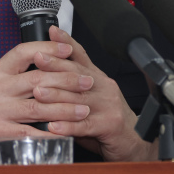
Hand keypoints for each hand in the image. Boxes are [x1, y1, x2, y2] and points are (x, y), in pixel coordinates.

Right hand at [0, 38, 95, 164]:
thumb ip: (13, 72)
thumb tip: (43, 59)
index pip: (23, 52)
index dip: (47, 48)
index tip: (68, 49)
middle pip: (38, 80)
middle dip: (68, 80)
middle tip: (87, 81)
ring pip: (39, 107)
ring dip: (66, 109)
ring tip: (84, 109)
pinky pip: (30, 133)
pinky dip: (50, 134)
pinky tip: (66, 133)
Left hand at [31, 26, 157, 162]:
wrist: (135, 142)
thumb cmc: (107, 122)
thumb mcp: (90, 99)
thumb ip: (71, 90)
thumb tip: (43, 80)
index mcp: (98, 79)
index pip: (81, 56)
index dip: (67, 42)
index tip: (52, 31)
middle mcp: (104, 88)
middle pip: (78, 73)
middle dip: (56, 65)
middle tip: (38, 59)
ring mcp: (108, 106)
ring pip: (79, 98)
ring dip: (56, 95)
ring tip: (38, 93)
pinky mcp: (109, 125)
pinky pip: (85, 125)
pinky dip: (67, 126)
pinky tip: (53, 126)